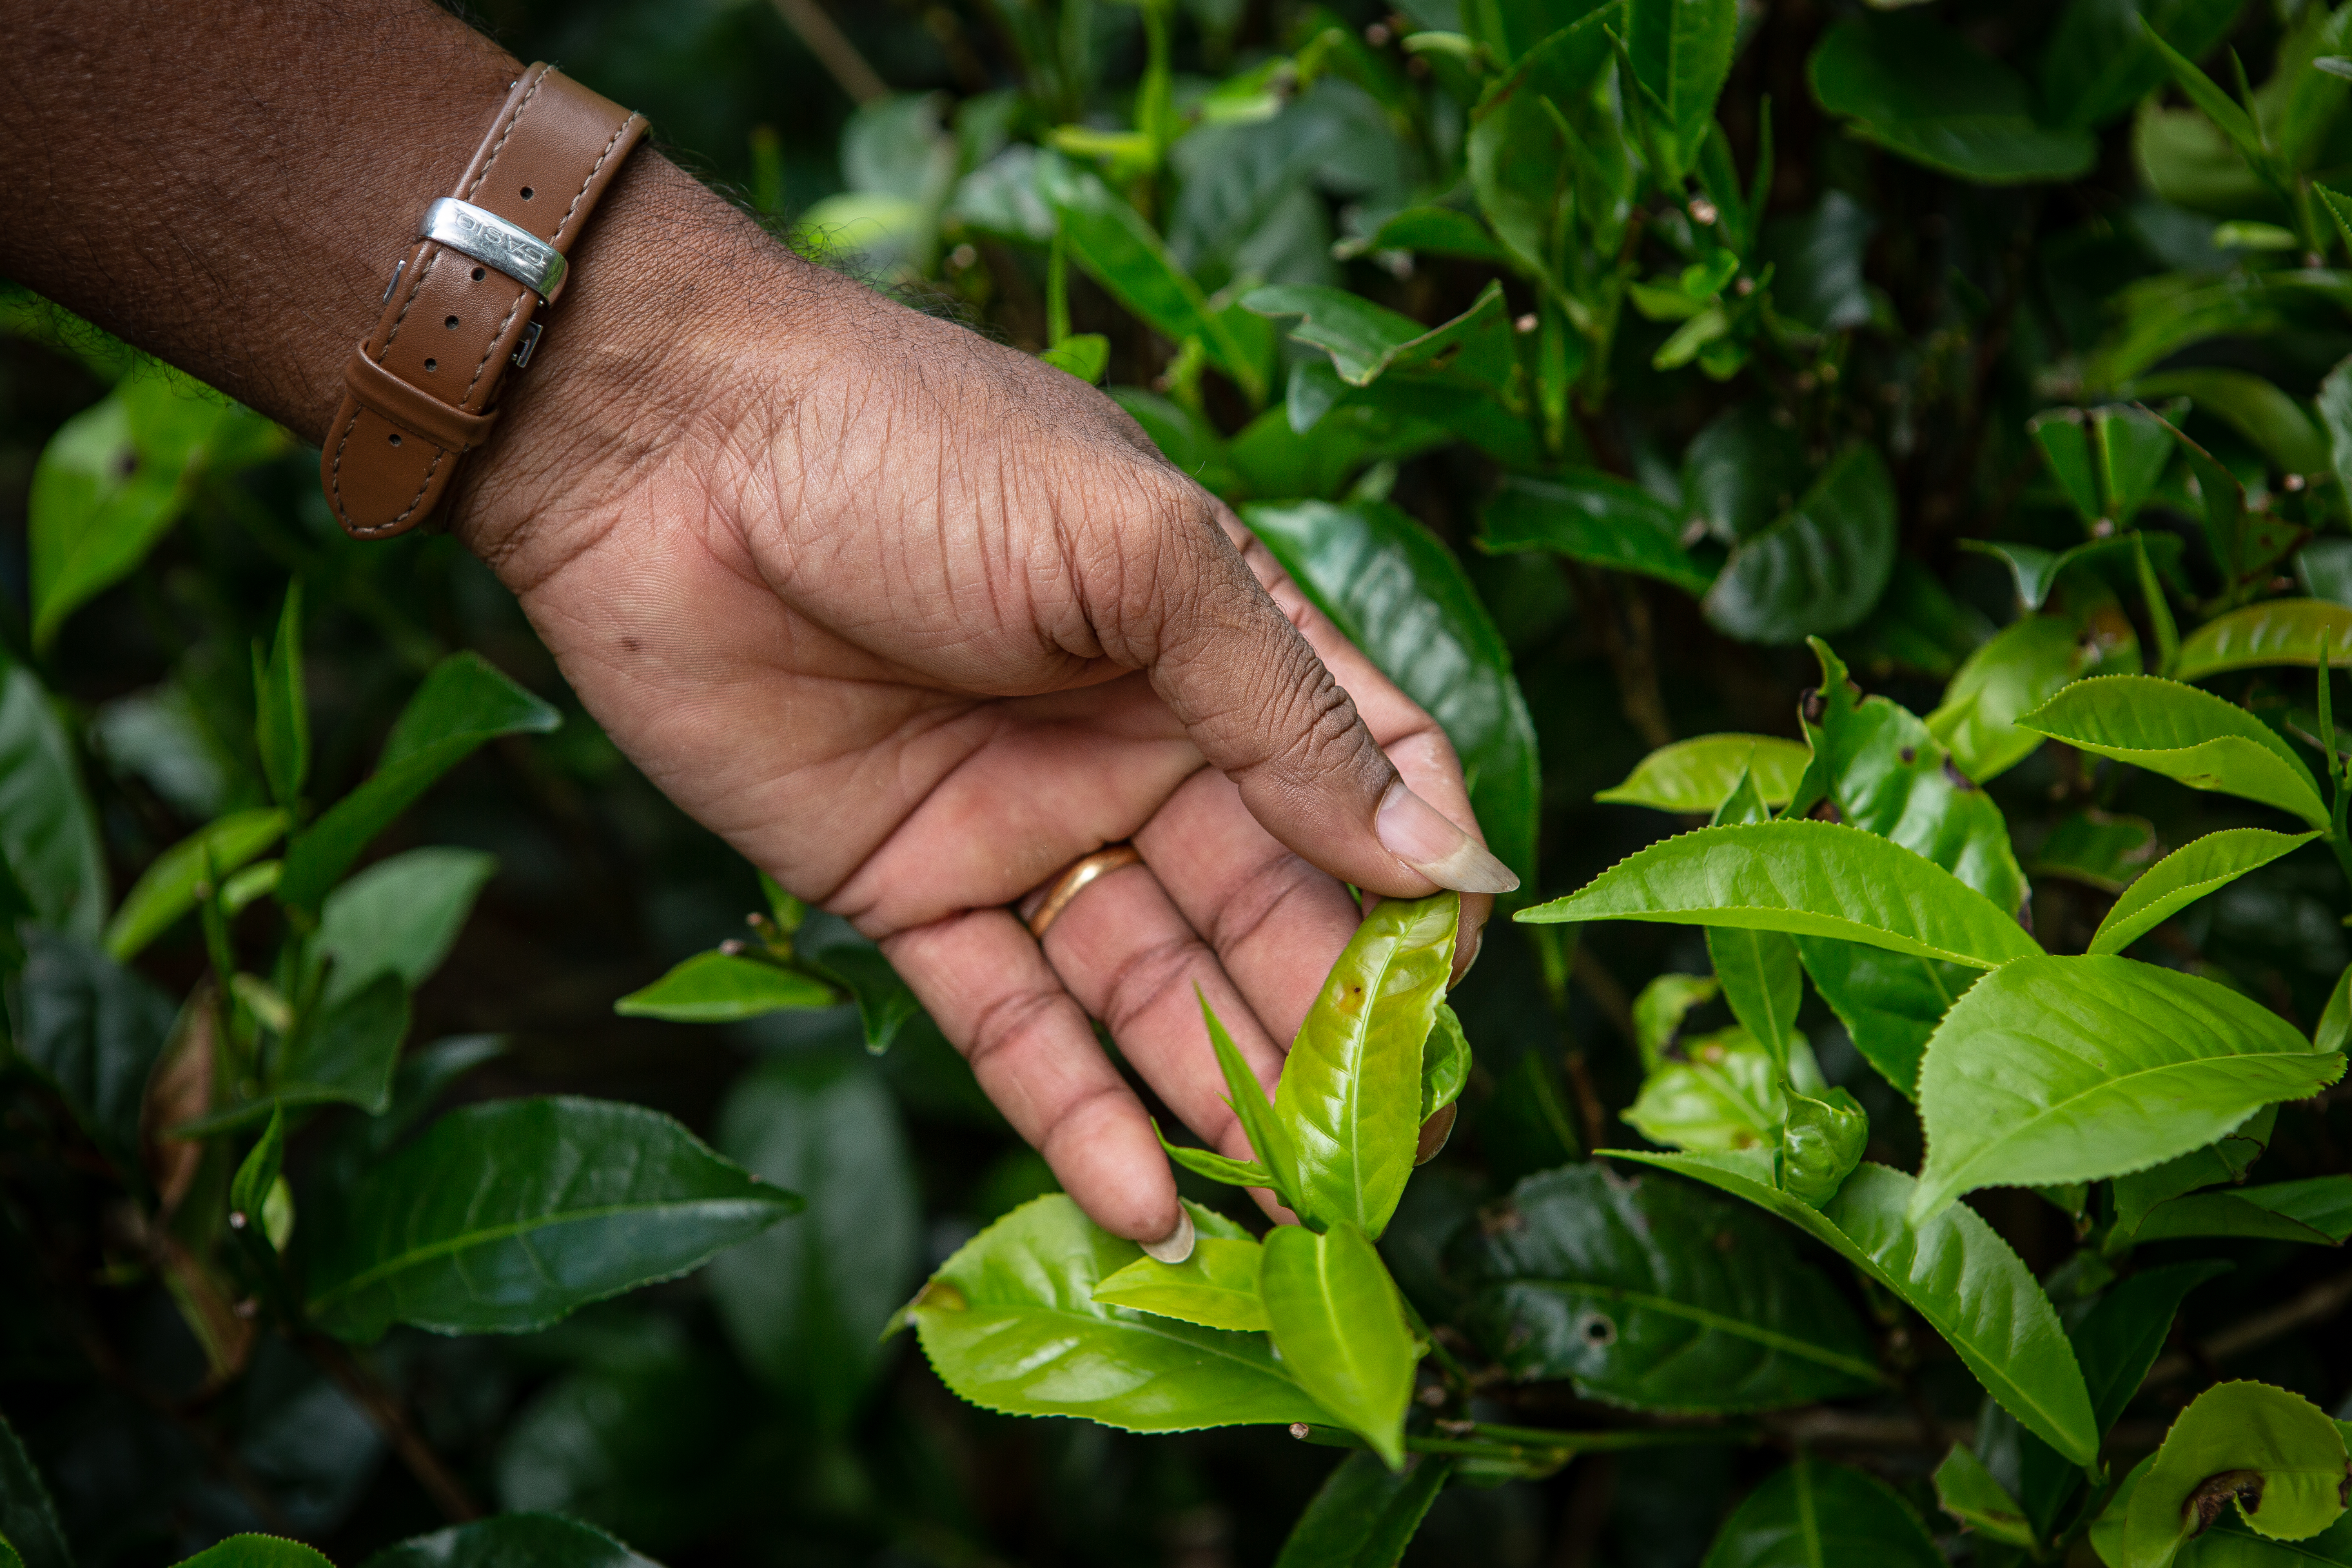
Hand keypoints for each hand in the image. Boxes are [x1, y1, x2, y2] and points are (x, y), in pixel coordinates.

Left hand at [459, 174, 1515, 1247]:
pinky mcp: (905, 889)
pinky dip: (1073, 1117)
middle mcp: (1134, 742)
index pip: (1364, 782)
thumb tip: (1448, 856)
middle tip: (1374, 1158)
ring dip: (1216, 1096)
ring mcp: (1021, 822)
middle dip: (1325, 1031)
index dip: (1420, 886)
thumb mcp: (1139, 551)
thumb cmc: (917, 449)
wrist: (663, 447)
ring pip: (1147, 988)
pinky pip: (1008, 1022)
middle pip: (1265, 909)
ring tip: (1283, 1213)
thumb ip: (1288, 710)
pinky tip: (1144, 1208)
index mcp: (1214, 644)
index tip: (1450, 996)